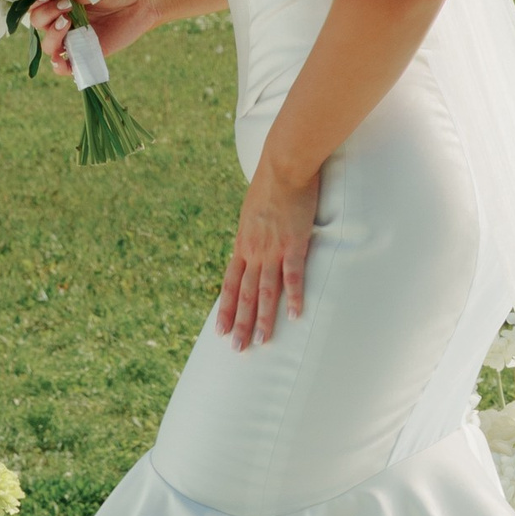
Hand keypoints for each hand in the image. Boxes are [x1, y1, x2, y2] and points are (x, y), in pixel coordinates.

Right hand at [26, 0, 97, 74]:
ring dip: (53, 35)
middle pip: (37, 21)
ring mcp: (71, 39)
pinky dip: (59, 66)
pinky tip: (60, 60)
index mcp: (57, 1)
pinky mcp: (83, 55)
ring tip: (69, 22)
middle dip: (47, 13)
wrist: (139, 5)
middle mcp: (59, 20)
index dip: (36, 0)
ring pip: (48, 45)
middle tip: (67, 5)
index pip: (35, 3)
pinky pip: (64, 67)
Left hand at [215, 157, 319, 348]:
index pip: (230, 283)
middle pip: (244, 294)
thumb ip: (253, 230)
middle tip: (237, 349)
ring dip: (263, 319)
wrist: (284, 166)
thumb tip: (254, 239)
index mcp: (243, 244)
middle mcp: (253, 251)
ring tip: (262, 342)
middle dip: (240, 324)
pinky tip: (294, 316)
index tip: (220, 330)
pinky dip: (293, 298)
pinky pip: (293, 276)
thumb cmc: (272, 183)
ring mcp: (272, 249)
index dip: (225, 308)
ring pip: (265, 291)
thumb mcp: (252, 210)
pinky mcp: (294, 244)